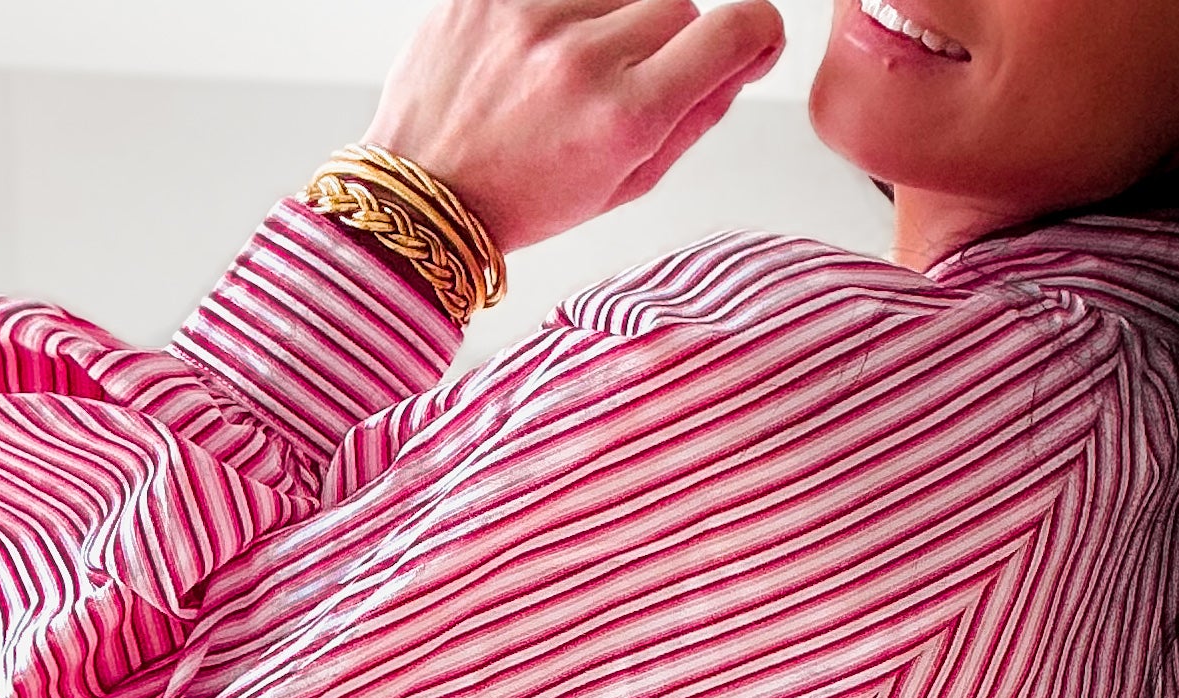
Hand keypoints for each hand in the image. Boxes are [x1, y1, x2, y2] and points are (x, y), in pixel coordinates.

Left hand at [368, 0, 786, 253]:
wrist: (424, 192)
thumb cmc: (525, 197)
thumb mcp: (627, 184)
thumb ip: (696, 117)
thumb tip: (747, 55)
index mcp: (626, 117)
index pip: (732, 30)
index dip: (754, 31)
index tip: (750, 38)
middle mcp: (582, 57)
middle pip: (678, 5)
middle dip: (667, 44)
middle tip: (627, 85)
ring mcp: (532, 14)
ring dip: (613, 21)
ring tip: (573, 71)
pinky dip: (566, 11)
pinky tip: (541, 50)